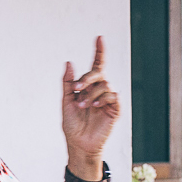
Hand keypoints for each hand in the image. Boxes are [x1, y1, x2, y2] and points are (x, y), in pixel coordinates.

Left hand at [62, 37, 119, 171]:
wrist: (78, 143)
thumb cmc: (72, 124)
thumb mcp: (66, 101)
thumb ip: (68, 82)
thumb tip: (68, 62)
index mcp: (89, 87)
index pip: (97, 66)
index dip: (99, 51)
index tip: (99, 37)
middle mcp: (100, 90)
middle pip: (99, 73)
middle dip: (88, 78)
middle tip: (77, 88)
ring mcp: (108, 99)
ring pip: (104, 85)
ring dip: (90, 94)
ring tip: (82, 106)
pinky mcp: (115, 109)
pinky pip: (112, 96)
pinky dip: (101, 99)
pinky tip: (94, 107)